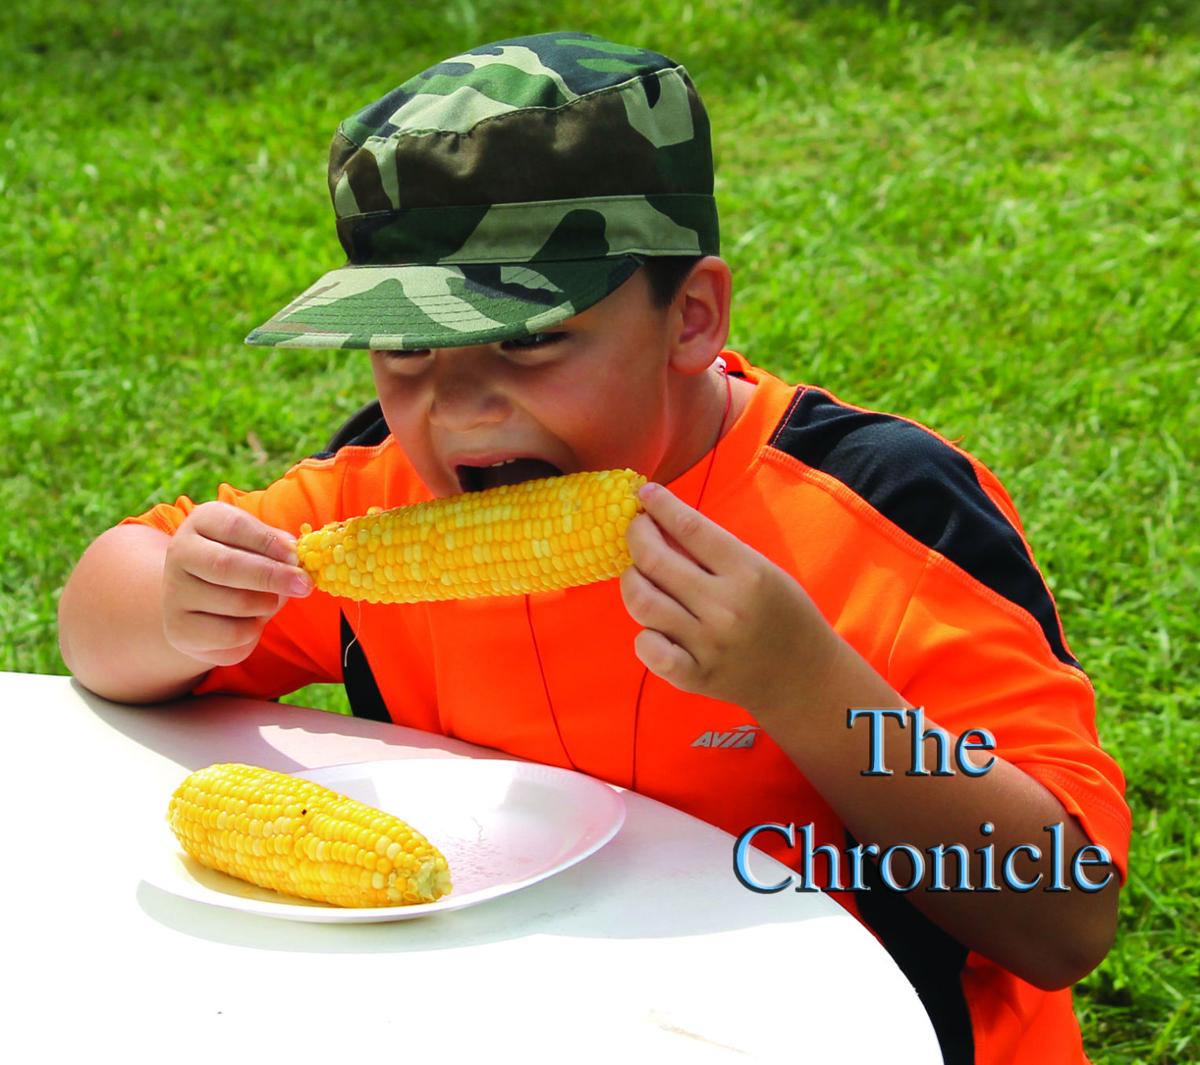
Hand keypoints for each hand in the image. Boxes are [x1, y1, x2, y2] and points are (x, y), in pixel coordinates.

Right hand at [162, 502, 311, 667]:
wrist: (204, 606)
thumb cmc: (243, 567)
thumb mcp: (258, 547)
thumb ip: (276, 548)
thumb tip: (294, 558)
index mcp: (202, 522)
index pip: (234, 526)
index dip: (267, 541)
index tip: (294, 555)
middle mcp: (180, 553)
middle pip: (226, 565)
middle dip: (271, 576)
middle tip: (303, 585)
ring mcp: (175, 593)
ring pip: (235, 603)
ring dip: (266, 605)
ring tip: (269, 602)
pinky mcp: (180, 630)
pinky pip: (231, 634)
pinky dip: (253, 631)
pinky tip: (250, 622)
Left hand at [620, 482, 836, 711]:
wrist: (804, 677)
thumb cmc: (783, 614)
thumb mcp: (763, 570)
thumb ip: (716, 550)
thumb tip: (664, 520)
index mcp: (748, 572)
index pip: (690, 527)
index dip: (660, 504)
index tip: (645, 493)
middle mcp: (725, 607)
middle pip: (655, 560)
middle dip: (636, 534)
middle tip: (637, 529)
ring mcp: (707, 644)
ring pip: (643, 602)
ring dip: (631, 581)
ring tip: (638, 574)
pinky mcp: (695, 677)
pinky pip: (649, 652)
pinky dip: (643, 637)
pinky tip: (652, 628)